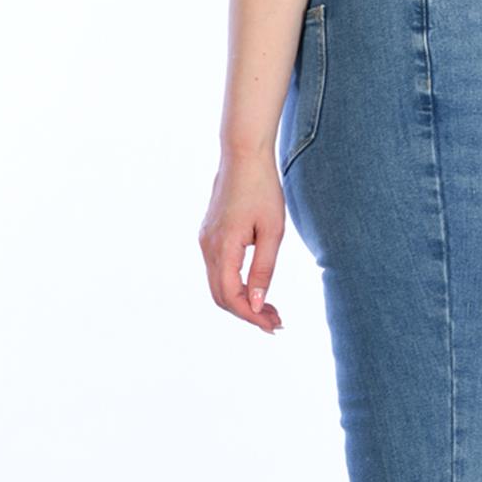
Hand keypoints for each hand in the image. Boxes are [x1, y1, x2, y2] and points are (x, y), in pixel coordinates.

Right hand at [199, 148, 285, 332]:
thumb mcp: (272, 232)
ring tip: (270, 309)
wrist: (243, 156)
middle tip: (276, 322)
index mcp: (223, 247)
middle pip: (221, 296)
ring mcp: (205, 241)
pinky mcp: (209, 235)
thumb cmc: (263, 190)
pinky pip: (218, 270)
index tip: (274, 326)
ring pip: (218, 285)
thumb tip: (256, 304)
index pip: (231, 296)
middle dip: (247, 313)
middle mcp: (208, 247)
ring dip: (241, 301)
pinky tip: (255, 287)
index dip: (251, 316)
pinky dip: (235, 285)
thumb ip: (263, 269)